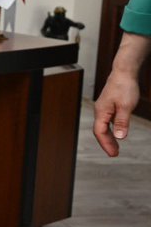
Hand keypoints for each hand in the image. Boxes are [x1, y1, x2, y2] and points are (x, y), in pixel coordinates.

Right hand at [94, 31, 150, 156]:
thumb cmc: (124, 86)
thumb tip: (119, 137)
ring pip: (103, 126)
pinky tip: (117, 132)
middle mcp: (100, 111)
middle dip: (106, 143)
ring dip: (109, 137)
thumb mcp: (126, 106)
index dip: (106, 144)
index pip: (100, 132)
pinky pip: (108, 121)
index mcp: (101, 111)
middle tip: (114, 154)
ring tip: (116, 147)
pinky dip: (111, 129)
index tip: (112, 154)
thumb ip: (122, 122)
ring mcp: (104, 108)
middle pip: (100, 131)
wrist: (124, 72)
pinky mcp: (109, 106)